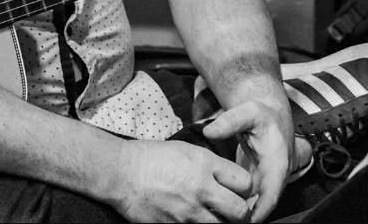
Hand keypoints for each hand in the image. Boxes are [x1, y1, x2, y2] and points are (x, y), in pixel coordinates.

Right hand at [106, 138, 254, 221]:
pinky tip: (194, 220)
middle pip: (240, 211)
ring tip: (214, 217)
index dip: (245, 189)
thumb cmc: (151, 158)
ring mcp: (188, 211)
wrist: (122, 173)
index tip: (239, 190)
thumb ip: (210, 164)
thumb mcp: (186, 150)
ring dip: (221, 222)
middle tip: (234, 211)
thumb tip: (226, 178)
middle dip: (240, 213)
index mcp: (205, 164)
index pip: (245, 183)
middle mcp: (201, 188)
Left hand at [202, 100, 312, 222]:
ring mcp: (265, 180)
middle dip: (246, 216)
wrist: (270, 115)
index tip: (246, 221)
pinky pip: (248, 198)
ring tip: (218, 218)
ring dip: (239, 213)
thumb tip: (209, 131)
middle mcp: (274, 176)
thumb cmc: (263, 114)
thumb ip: (230, 120)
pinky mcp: (256, 181)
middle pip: (262, 205)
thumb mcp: (248, 112)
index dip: (260, 211)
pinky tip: (218, 207)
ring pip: (254, 203)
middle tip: (223, 221)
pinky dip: (235, 203)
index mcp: (277, 163)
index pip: (271, 194)